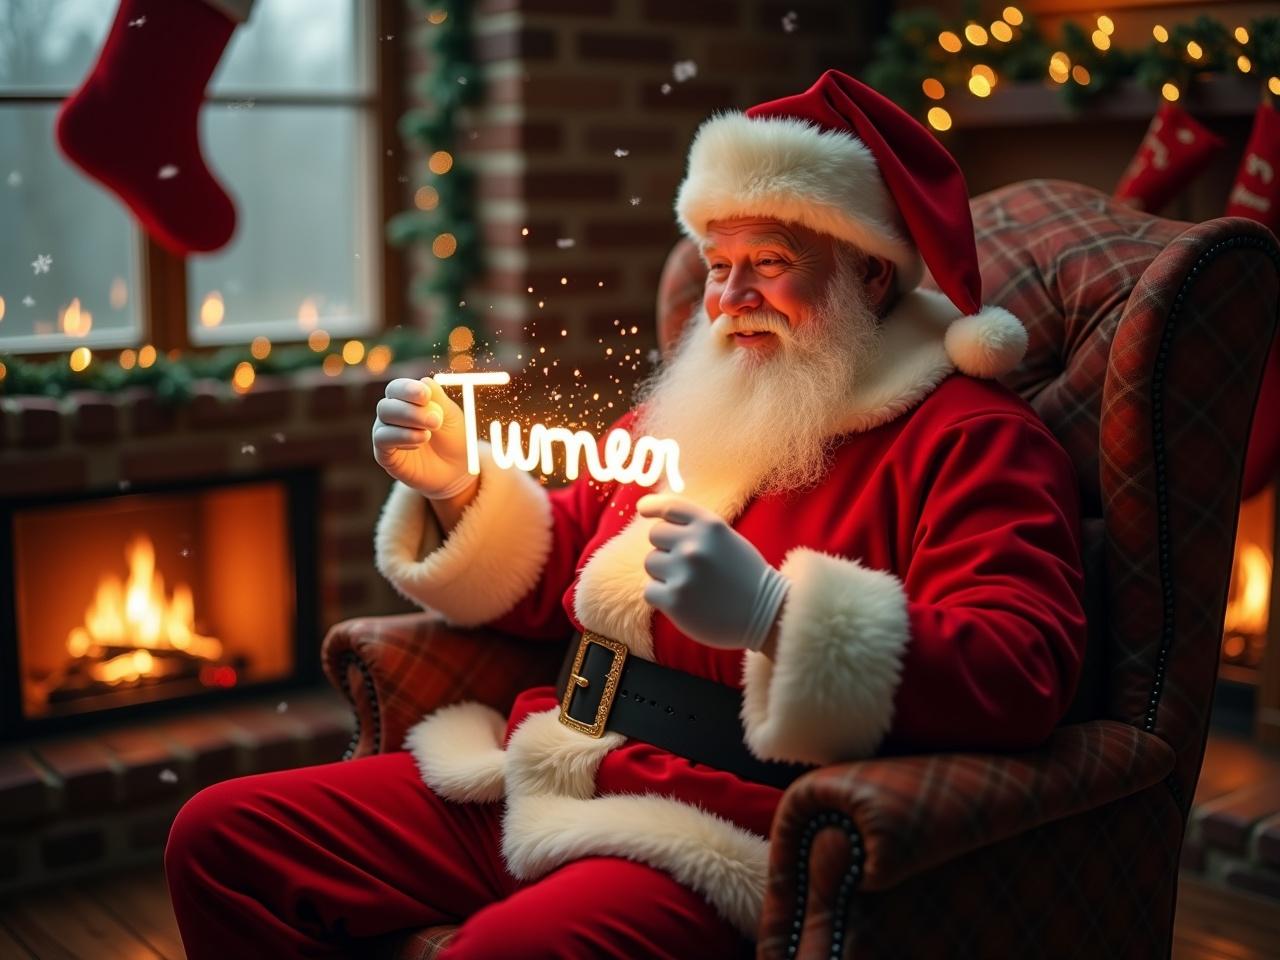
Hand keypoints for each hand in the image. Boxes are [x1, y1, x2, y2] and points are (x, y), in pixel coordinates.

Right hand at [372, 376, 476, 499]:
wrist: (456, 470)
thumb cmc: (453, 438)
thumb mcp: (452, 417)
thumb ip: (439, 399)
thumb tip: (424, 381)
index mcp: (406, 401)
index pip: (397, 388)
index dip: (408, 389)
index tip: (426, 395)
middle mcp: (392, 414)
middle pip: (388, 403)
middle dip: (411, 409)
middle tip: (435, 420)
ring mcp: (386, 433)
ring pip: (383, 418)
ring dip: (408, 422)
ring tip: (430, 433)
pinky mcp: (384, 453)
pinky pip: (382, 439)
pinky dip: (402, 437)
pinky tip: (420, 442)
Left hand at [636, 494, 788, 650]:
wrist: (767, 614)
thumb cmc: (745, 575)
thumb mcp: (727, 539)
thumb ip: (697, 528)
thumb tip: (653, 516)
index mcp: (710, 526)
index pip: (670, 507)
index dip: (653, 506)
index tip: (643, 509)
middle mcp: (694, 545)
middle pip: (655, 535)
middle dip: (666, 548)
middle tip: (687, 565)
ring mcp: (683, 573)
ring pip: (650, 563)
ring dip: (664, 573)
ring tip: (689, 584)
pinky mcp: (674, 600)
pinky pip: (650, 591)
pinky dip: (662, 597)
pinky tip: (684, 601)